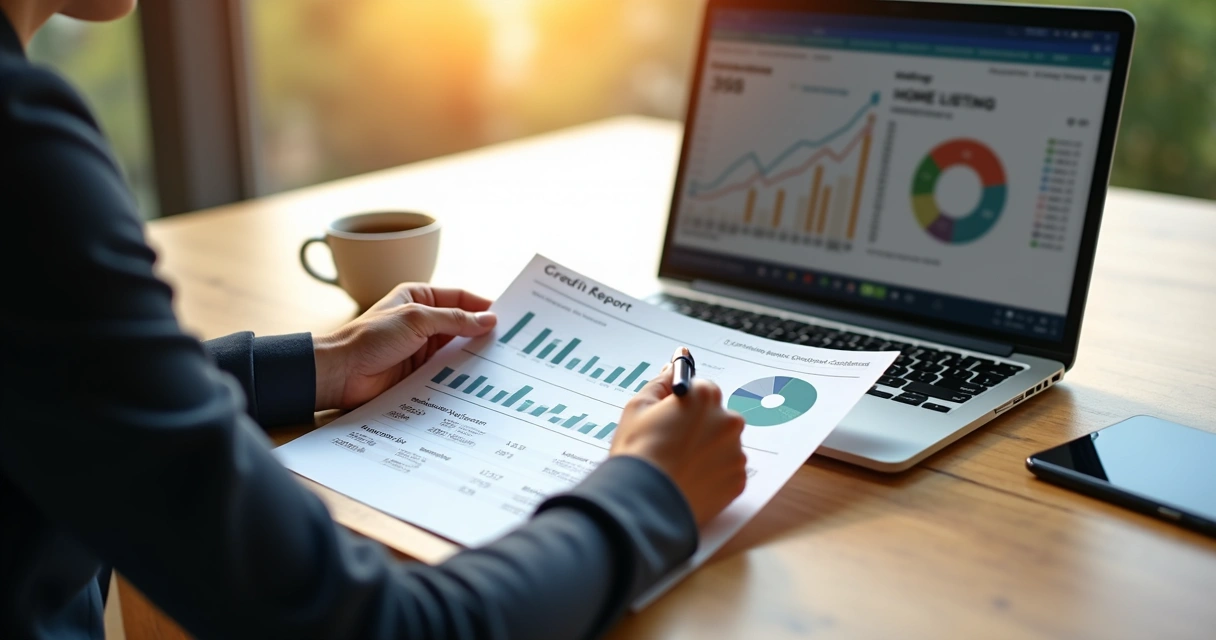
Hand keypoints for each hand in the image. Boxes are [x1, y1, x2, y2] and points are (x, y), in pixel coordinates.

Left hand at [313, 284, 496, 409]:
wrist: (340, 374)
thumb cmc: (370, 338)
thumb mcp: (416, 319)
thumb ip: (454, 319)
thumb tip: (488, 319)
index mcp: (419, 298)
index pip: (460, 298)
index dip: (484, 306)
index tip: (509, 318)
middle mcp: (423, 322)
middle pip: (462, 325)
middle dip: (483, 333)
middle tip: (512, 344)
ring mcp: (421, 349)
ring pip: (457, 350)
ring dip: (474, 356)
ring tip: (502, 364)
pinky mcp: (420, 373)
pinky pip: (447, 372)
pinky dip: (462, 375)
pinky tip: (480, 381)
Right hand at [610, 352, 747, 525]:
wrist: (644, 501)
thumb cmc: (638, 451)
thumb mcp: (638, 407)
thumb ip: (660, 383)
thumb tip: (672, 371)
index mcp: (705, 397)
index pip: (701, 389)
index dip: (683, 404)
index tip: (672, 416)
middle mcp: (728, 420)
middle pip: (716, 417)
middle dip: (698, 427)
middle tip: (671, 445)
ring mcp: (736, 452)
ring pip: (722, 446)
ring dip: (707, 452)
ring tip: (678, 467)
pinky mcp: (738, 481)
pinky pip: (726, 472)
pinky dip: (712, 476)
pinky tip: (689, 481)